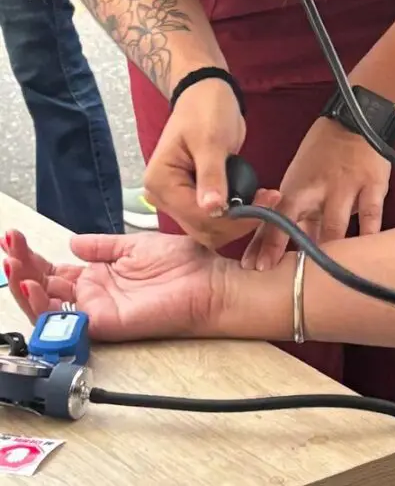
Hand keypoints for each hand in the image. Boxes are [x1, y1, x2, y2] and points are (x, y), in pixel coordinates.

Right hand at [1, 229, 225, 341]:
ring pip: (47, 306)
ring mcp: (95, 310)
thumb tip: (73, 242)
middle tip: (8, 246)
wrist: (208, 281)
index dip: (33, 256)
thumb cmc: (182, 264)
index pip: (54, 269)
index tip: (15, 238)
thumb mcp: (134, 246)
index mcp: (98, 275)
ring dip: (25, 285)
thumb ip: (103, 246)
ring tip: (12, 264)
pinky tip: (34, 286)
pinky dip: (44, 306)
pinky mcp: (103, 323)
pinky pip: (66, 322)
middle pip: (44, 286)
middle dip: (22, 267)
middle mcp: (92, 295)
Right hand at [144, 78, 279, 249]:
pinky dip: (237, 213)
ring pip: (211, 227)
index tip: (265, 202)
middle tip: (269, 199)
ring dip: (240, 219)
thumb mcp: (211, 140)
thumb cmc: (206, 111)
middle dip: (239, 220)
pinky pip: (216, 217)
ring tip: (265, 197)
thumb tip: (213, 208)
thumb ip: (212, 175)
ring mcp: (179, 199)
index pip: (197, 216)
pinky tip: (256, 198)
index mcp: (161, 182)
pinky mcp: (194, 198)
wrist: (207, 95)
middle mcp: (164, 197)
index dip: (233, 216)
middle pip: (203, 227)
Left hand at [241, 118, 390, 270]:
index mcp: (295, 188)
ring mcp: (345, 188)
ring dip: (327, 250)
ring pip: (334, 224)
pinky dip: (369, 235)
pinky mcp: (373, 185)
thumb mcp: (303, 178)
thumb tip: (283, 250)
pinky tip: (366, 255)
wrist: (356, 120)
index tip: (255, 267)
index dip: (265, 243)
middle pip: (296, 222)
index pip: (274, 218)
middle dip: (287, 250)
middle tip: (280, 278)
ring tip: (323, 277)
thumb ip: (298, 214)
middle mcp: (316, 189)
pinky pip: (371, 214)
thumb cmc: (323, 153)